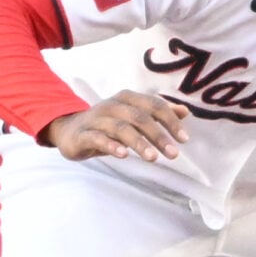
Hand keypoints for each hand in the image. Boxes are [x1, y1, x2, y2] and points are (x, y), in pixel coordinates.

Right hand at [42, 91, 191, 162]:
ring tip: (153, 158)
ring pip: (121, 128)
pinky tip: (124, 155)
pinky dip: (112, 146)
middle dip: (159, 136)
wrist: (70, 130)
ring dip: (139, 143)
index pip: (154, 105)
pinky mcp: (83, 134)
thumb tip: (185, 111)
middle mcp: (112, 106)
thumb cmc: (109, 125)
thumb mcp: (134, 117)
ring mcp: (96, 119)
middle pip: (139, 118)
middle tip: (174, 154)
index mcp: (127, 99)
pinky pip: (98, 138)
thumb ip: (158, 113)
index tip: (184, 139)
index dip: (171, 121)